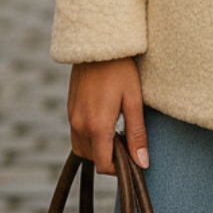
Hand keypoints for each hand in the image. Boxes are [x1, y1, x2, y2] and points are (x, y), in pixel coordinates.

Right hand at [67, 57, 148, 174]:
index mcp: (96, 126)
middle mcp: (79, 125)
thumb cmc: (121, 70)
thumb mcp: (134, 100)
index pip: (103, 164)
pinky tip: (105, 122)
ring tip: (117, 132)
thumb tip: (142, 163)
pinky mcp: (69, 109)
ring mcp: (72, 117)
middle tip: (128, 142)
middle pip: (92, 158)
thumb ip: (137, 134)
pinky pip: (76, 134)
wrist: (97, 44)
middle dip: (110, 157)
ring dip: (98, 148)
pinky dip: (90, 137)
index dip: (119, 168)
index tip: (133, 158)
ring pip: (82, 148)